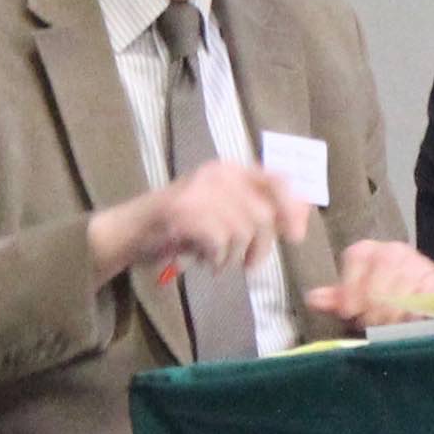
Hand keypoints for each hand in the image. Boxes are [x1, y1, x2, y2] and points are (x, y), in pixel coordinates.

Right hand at [89, 160, 309, 278]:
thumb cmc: (182, 226)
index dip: (292, 208)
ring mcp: (199, 191)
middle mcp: (217, 174)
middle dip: (260, 247)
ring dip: (234, 257)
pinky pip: (221, 242)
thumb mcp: (224, 211)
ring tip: (217, 260)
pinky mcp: (183, 211)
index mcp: (230, 169)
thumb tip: (303, 216)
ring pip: (243, 232)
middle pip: (263, 215)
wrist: (131, 232)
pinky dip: (216, 259)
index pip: (277, 179)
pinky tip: (203, 261)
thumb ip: (259, 209)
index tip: (296, 236)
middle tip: (246, 263)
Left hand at [309, 239, 433, 327]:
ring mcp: (418, 264)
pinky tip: (409, 321)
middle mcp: (394, 250)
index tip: (349, 311)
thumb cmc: (375, 297)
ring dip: (393, 312)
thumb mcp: (350, 297)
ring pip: (403, 286)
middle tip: (369, 322)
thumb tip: (314, 299)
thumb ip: (333, 298)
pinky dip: (417, 310)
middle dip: (373, 303)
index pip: (358, 258)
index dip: (352, 287)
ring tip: (386, 325)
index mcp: (366, 250)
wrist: (413, 295)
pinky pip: (428, 295)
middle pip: (382, 271)